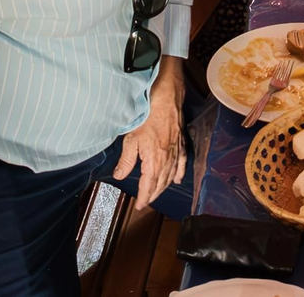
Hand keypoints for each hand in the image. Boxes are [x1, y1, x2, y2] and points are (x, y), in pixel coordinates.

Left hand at [115, 62, 185, 209]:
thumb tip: (120, 176)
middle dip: (153, 194)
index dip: (144, 197)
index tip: (140, 205)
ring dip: (164, 186)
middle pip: (161, 183)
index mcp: (154, 160)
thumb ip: (126, 160)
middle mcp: (168, 159)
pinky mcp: (181, 142)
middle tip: (146, 201)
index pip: (149, 185)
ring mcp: (176, 151)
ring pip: (171, 175)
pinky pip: (182, 162)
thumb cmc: (147, 115)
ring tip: (157, 193)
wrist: (166, 97)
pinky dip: (180, 172)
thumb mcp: (131, 138)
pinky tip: (178, 179)